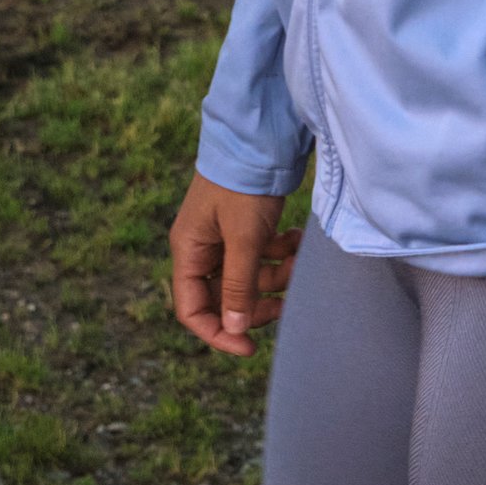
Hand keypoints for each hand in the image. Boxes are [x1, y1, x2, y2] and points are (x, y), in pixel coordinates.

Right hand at [167, 174, 296, 354]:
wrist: (260, 137)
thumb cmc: (243, 186)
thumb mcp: (243, 238)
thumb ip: (238, 285)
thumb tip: (233, 329)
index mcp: (189, 251)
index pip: (192, 309)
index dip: (217, 333)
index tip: (248, 347)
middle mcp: (203, 247)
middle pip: (224, 297)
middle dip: (256, 303)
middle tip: (285, 301)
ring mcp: (225, 237)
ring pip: (248, 278)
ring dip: (275, 276)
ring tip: (296, 259)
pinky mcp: (247, 226)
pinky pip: (262, 256)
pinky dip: (280, 254)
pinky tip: (295, 240)